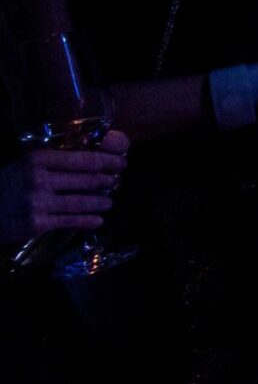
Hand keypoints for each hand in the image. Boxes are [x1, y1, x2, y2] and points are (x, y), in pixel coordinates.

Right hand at [0, 140, 126, 245]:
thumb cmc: (5, 185)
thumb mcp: (24, 165)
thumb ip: (52, 163)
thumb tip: (88, 163)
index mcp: (39, 159)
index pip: (83, 159)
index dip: (107, 161)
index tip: (120, 162)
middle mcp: (41, 179)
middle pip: (87, 179)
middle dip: (107, 181)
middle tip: (117, 181)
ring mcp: (40, 203)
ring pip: (82, 202)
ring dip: (101, 202)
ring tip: (109, 202)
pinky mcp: (37, 224)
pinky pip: (71, 221)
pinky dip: (89, 221)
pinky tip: (98, 221)